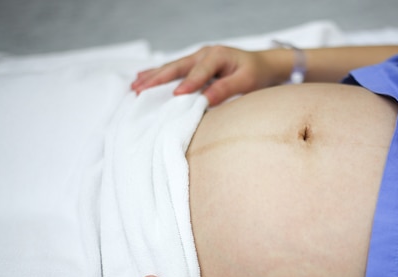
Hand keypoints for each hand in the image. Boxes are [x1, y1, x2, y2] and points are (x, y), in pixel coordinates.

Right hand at [131, 46, 288, 105]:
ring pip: (172, 68)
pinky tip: (142, 78)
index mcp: (217, 55)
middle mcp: (204, 54)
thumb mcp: (247, 82)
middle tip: (140, 90)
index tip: (176, 96)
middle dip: (158, 78)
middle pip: (177, 66)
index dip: (188, 84)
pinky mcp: (195, 65)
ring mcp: (197, 58)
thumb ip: (226, 89)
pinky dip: (158, 74)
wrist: (262, 65)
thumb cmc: (256, 74)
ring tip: (135, 86)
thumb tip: (205, 100)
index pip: (200, 72)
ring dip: (153, 76)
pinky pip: (174, 70)